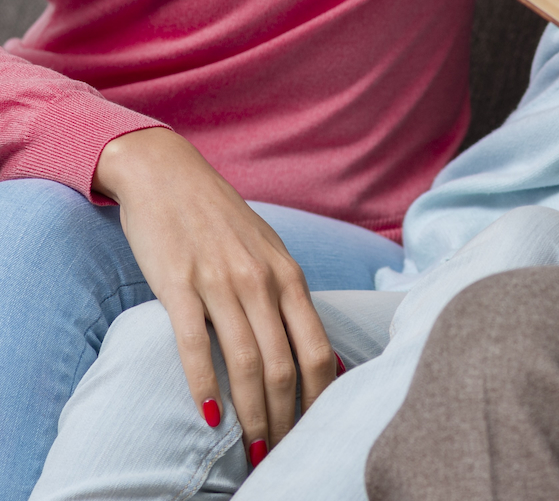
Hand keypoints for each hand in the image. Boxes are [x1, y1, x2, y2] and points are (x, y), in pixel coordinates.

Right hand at [93, 128, 335, 460]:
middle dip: (286, 415)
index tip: (317, 429)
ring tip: (252, 449)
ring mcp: (220, 283)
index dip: (320, 395)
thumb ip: (286, 297)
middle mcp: (261, 281)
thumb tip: (312, 349)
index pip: (317, 348)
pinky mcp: (178, 285)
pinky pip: (193, 344)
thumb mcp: (268, 252)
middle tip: (281, 453)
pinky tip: (208, 415)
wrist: (168, 174)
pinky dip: (203, 384)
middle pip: (284, 364)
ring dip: (251, 412)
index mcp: (288, 276)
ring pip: (246, 361)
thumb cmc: (220, 220)